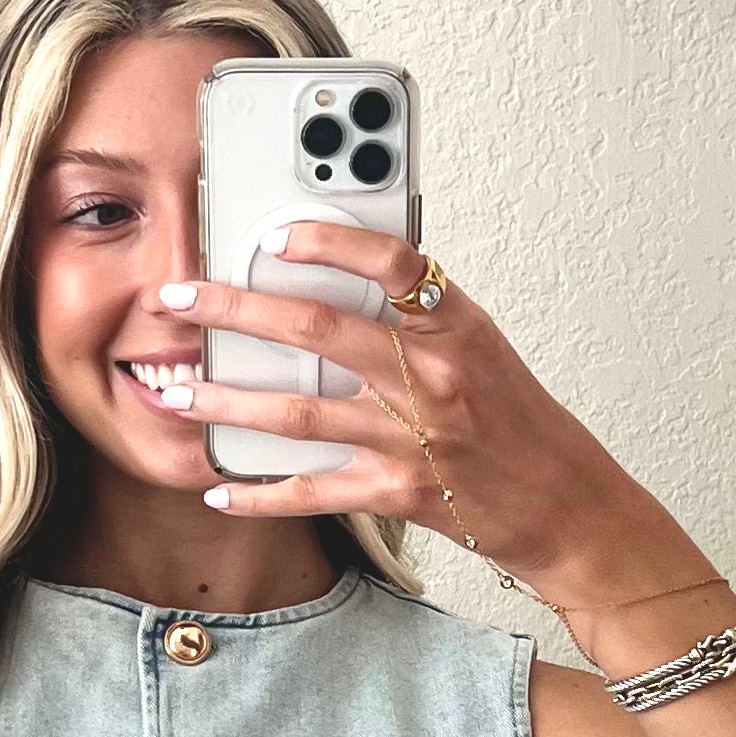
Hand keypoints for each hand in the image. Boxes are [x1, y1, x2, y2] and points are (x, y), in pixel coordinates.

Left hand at [164, 226, 690, 615]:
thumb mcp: (479, 347)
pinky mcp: (397, 492)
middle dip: (235, 308)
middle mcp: (430, 376)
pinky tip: (220, 489)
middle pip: (317, 328)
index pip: (392, 261)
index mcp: (454, 326)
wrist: (561, 502)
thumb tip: (341, 275)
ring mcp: (411, 436)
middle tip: (178, 298)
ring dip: (225, 401)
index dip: (329, 241)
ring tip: (174, 394)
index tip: (274, 234)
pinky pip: (313, 491)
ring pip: (297, 412)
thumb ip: (416, 314)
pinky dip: (261, 493)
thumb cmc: (517, 422)